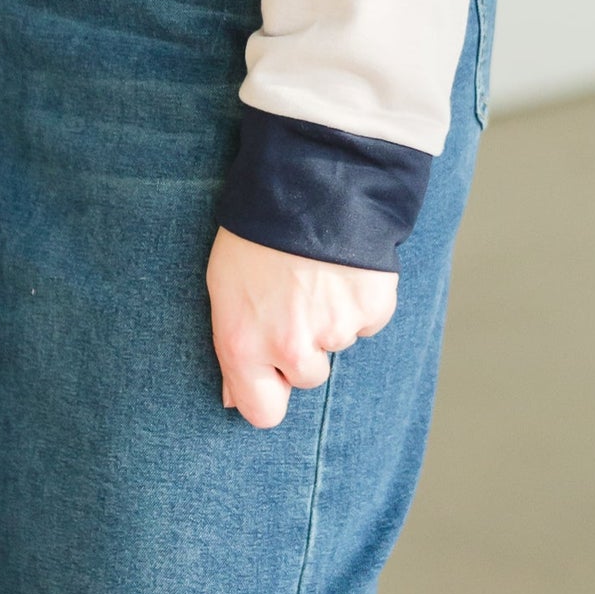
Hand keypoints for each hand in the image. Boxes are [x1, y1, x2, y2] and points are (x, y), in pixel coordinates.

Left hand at [207, 229, 397, 430]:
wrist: (306, 180)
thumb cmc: (255, 231)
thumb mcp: (223, 285)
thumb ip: (231, 343)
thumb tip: (233, 397)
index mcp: (244, 345)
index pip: (263, 413)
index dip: (269, 393)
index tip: (273, 376)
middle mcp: (290, 347)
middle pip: (307, 376)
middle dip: (304, 347)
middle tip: (294, 297)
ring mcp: (335, 330)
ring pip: (338, 343)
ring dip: (332, 317)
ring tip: (316, 270)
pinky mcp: (371, 309)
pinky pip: (367, 319)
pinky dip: (360, 298)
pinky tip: (343, 266)